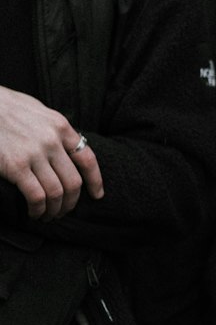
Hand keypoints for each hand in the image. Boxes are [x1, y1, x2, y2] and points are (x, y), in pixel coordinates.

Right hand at [0, 86, 102, 219]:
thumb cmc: (7, 108)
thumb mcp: (39, 112)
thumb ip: (54, 130)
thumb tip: (67, 148)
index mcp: (61, 126)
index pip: (87, 159)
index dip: (95, 181)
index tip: (97, 195)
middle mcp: (52, 140)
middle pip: (73, 182)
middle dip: (71, 202)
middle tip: (64, 211)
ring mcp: (34, 153)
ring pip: (57, 192)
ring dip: (54, 210)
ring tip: (48, 215)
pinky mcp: (16, 166)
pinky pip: (36, 196)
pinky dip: (38, 209)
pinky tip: (34, 213)